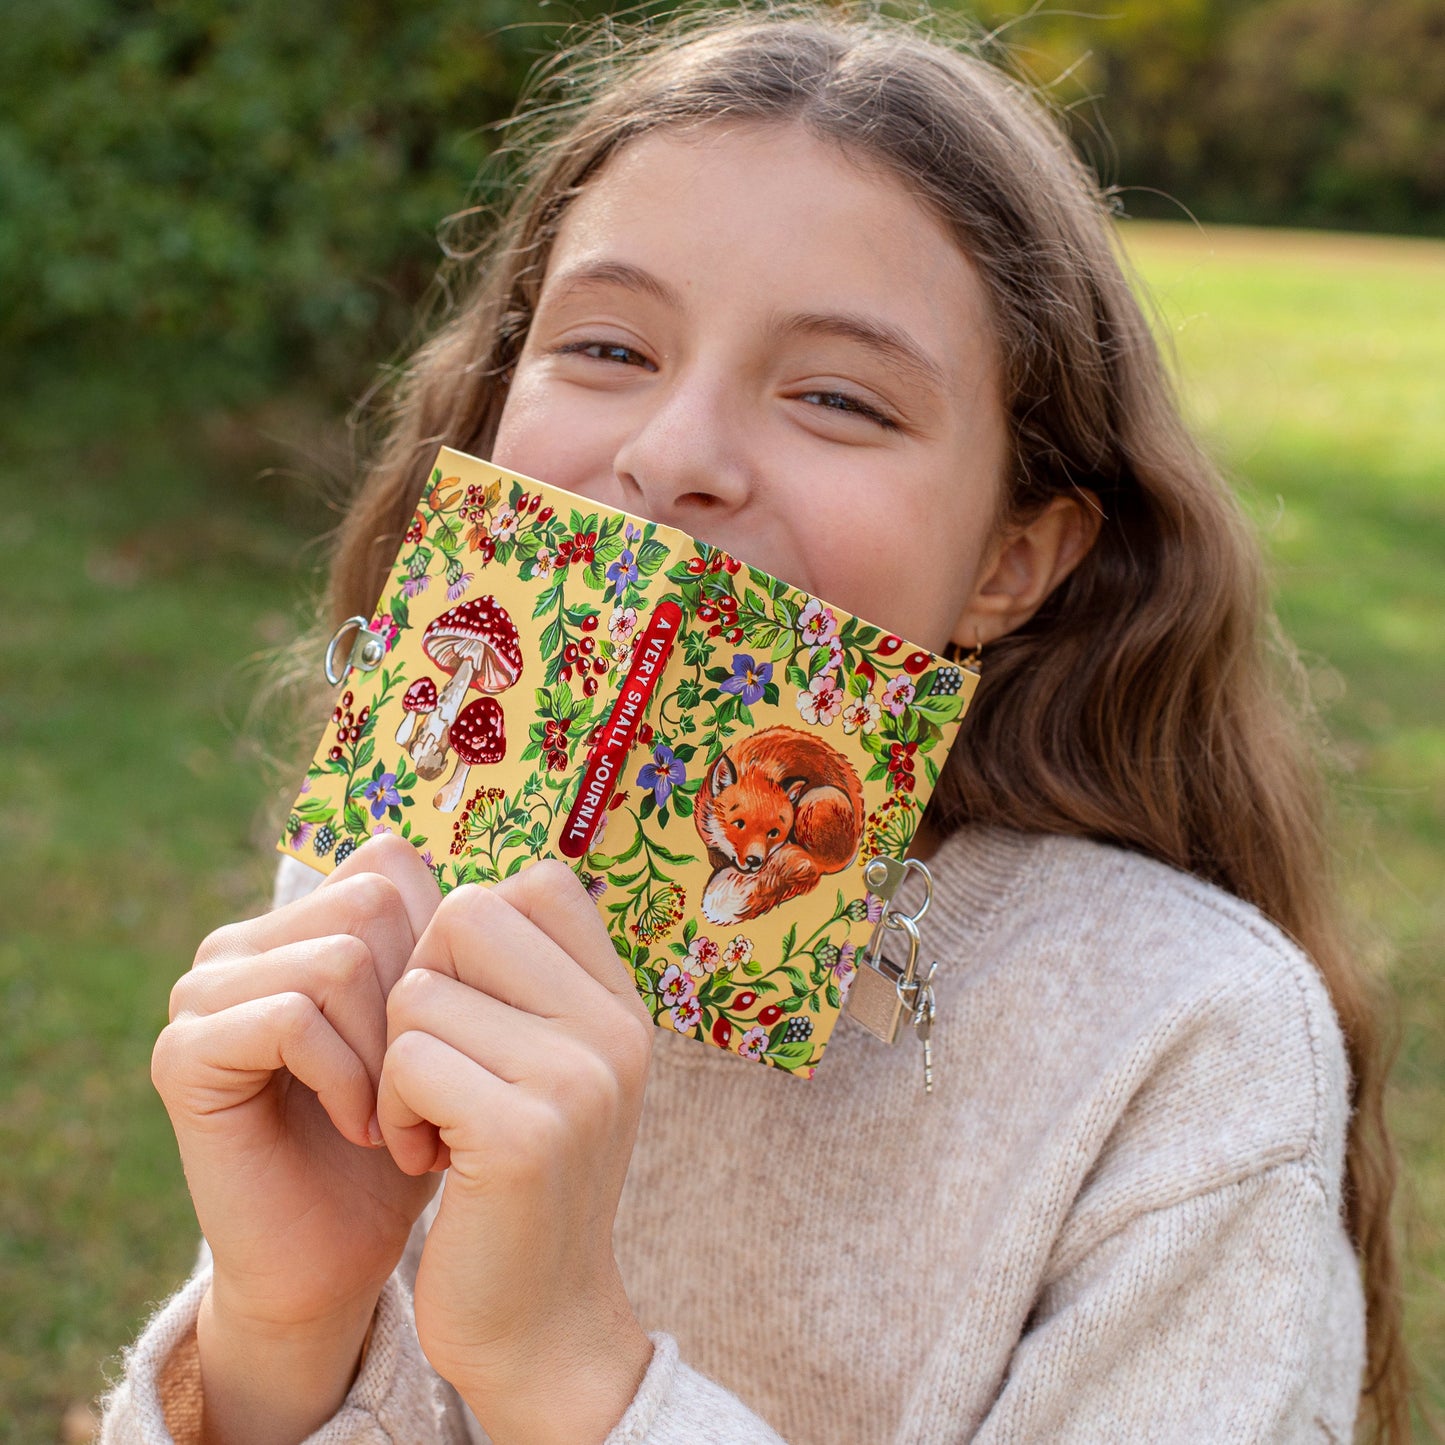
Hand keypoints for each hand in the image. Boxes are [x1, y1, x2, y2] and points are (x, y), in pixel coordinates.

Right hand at [151, 833, 442, 1441]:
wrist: (344, 1255)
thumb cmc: (410, 1133)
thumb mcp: (447, 1022)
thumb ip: (452, 939)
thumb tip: (530, 870)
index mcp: (300, 922)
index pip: (389, 863)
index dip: (439, 944)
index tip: (451, 1031)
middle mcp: (242, 942)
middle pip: (371, 900)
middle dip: (417, 998)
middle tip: (423, 1084)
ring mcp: (203, 993)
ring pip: (340, 956)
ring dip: (389, 1047)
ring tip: (396, 1111)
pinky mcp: (183, 1052)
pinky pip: (292, 1016)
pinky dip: (347, 1077)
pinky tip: (359, 1128)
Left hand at [378, 859, 655, 1444]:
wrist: (541, 1325)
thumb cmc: (518, 1183)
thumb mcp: (549, 1069)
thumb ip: (524, 982)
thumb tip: (450, 887)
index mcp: (620, 1004)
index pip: (540, 882)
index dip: (472, 932)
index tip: (466, 1009)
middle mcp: (615, 1028)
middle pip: (468, 912)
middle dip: (421, 981)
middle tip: (432, 1061)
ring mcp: (579, 1079)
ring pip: (421, 989)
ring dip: (395, 1059)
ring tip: (429, 1120)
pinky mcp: (525, 1133)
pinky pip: (409, 1059)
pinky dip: (391, 1108)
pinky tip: (420, 1157)